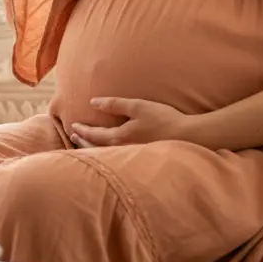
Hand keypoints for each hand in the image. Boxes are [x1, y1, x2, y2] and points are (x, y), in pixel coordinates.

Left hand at [70, 97, 191, 147]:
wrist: (188, 137)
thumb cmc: (164, 119)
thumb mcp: (138, 106)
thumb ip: (115, 104)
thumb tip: (93, 102)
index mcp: (120, 138)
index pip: (94, 136)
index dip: (82, 131)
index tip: (73, 126)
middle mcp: (123, 151)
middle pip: (97, 149)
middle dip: (84, 142)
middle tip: (73, 137)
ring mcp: (132, 157)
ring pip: (106, 155)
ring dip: (93, 149)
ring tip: (86, 144)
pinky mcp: (140, 159)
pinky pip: (116, 158)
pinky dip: (105, 154)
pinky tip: (108, 150)